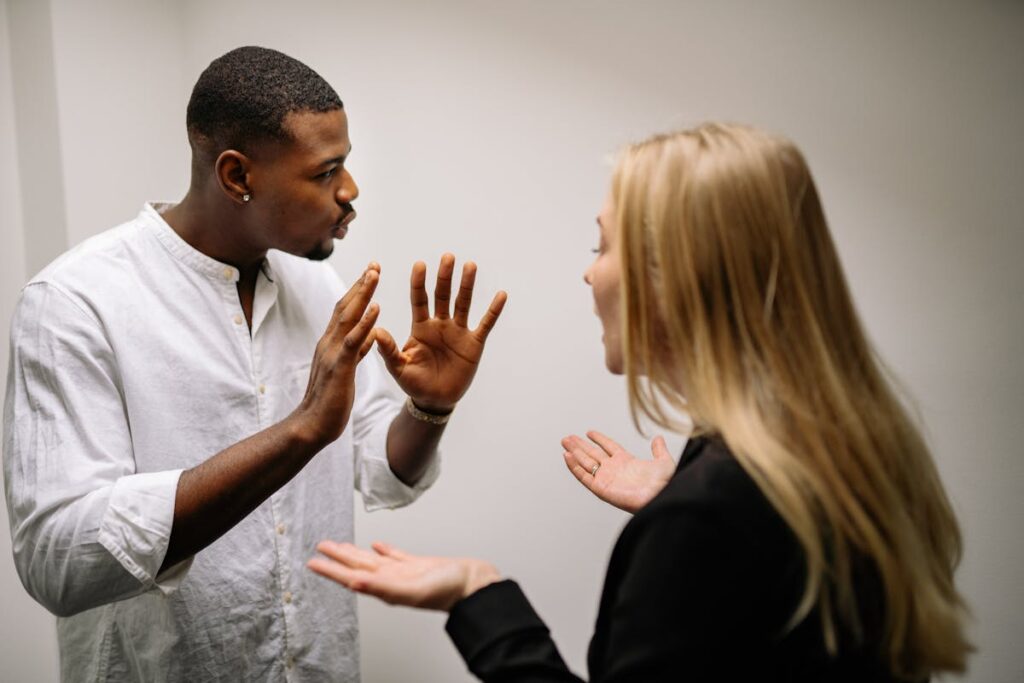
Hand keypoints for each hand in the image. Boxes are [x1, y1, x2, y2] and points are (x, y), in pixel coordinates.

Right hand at [290, 264, 380, 445]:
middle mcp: (328, 343)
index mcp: (331, 344)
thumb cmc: (329, 401)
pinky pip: (353, 341)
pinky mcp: (339, 367)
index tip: (370, 273)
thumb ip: (355, 352)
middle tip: (374, 263)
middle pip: (345, 306)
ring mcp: (332, 353)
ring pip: (347, 317)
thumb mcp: (345, 370)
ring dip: (362, 294)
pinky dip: (364, 323)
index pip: (344, 311)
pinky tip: (376, 308)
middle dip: (361, 284)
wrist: (311, 426)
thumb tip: (368, 336)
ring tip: (375, 274)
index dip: (357, 291)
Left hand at [308, 540, 501, 611]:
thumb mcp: (412, 590)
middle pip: (358, 566)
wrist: (474, 585)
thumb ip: (382, 587)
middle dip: (338, 557)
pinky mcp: (418, 565)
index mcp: (386, 586)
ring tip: (341, 545)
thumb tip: (354, 582)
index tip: (313, 562)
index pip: (351, 576)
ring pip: (373, 560)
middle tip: (320, 547)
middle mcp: (391, 580)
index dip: (331, 570)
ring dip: (356, 553)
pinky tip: (378, 545)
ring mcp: (404, 572)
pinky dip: (384, 550)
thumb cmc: (449, 591)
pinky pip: (395, 556)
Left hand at [374, 254, 506, 412]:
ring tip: (470, 265)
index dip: (419, 283)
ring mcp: (458, 332)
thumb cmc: (414, 383)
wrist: (435, 400)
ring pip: (463, 303)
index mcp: (421, 327)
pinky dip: (493, 310)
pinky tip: (501, 295)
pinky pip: (485, 324)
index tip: (419, 265)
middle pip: (443, 295)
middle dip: (444, 277)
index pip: (419, 300)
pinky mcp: (474, 343)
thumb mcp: (399, 367)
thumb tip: (375, 330)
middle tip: (447, 257)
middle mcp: (440, 324)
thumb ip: (389, 349)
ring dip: (466, 285)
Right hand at [562, 431, 675, 512]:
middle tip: (568, 438)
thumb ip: (658, 449)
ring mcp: (606, 478)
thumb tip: (658, 438)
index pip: (608, 447)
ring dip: (574, 452)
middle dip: (580, 445)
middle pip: (592, 454)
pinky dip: (574, 467)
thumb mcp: (663, 461)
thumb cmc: (665, 483)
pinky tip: (567, 456)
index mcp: (626, 462)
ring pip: (585, 463)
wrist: (662, 495)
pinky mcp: (601, 488)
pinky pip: (584, 476)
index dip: (599, 439)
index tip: (589, 432)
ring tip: (564, 442)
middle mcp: (614, 469)